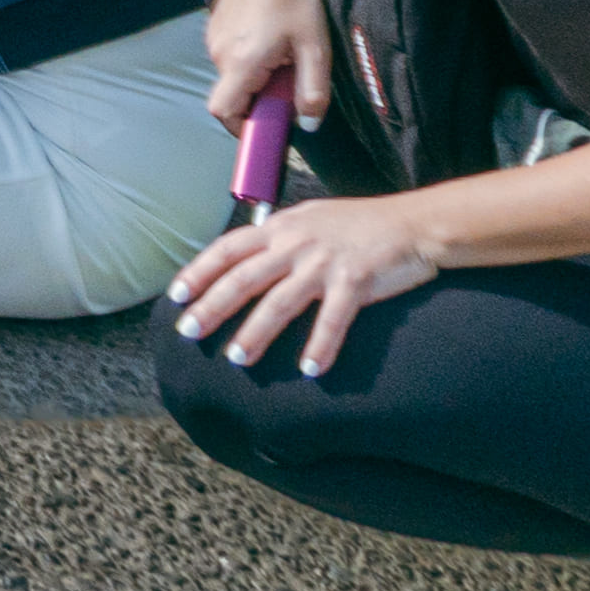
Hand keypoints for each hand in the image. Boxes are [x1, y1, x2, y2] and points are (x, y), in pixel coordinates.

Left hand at [163, 186, 445, 374]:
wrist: (413, 223)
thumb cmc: (358, 224)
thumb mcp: (308, 219)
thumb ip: (277, 237)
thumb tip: (243, 256)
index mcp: (280, 227)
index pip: (227, 248)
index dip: (199, 271)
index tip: (176, 296)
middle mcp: (295, 243)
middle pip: (243, 278)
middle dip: (212, 307)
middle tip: (188, 332)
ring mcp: (324, 262)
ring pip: (280, 302)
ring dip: (255, 333)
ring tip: (236, 359)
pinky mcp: (356, 281)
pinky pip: (333, 320)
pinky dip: (320, 347)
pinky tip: (308, 371)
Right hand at [203, 0, 335, 135]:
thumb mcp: (316, 48)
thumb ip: (312, 91)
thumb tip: (308, 124)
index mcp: (241, 61)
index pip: (224, 112)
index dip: (243, 126)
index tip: (269, 125)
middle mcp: (219, 50)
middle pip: (232, 93)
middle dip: (259, 95)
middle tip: (290, 76)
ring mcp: (214, 34)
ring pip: (232, 72)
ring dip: (255, 73)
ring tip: (284, 48)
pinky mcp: (216, 21)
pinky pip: (230, 51)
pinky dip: (249, 54)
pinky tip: (272, 32)